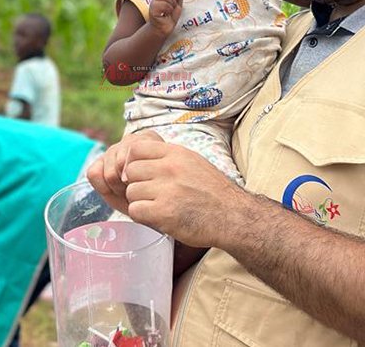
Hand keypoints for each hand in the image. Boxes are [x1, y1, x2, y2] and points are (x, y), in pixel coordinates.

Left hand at [89, 130, 245, 247]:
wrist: (233, 217)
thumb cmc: (213, 192)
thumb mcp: (193, 162)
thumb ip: (168, 158)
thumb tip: (137, 159)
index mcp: (176, 153)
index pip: (136, 148)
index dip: (133, 162)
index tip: (141, 174)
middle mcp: (170, 168)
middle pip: (130, 171)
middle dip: (137, 184)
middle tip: (151, 194)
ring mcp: (167, 190)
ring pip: (131, 192)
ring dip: (140, 202)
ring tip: (158, 207)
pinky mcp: (164, 212)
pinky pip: (135, 211)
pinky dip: (143, 216)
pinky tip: (158, 217)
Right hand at [147, 0, 186, 36]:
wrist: (164, 28)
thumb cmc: (169, 17)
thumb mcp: (177, 5)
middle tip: (173, 7)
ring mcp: (154, 3)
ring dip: (172, 6)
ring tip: (169, 12)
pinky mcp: (153, 9)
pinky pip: (165, 5)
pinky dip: (168, 10)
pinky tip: (165, 15)